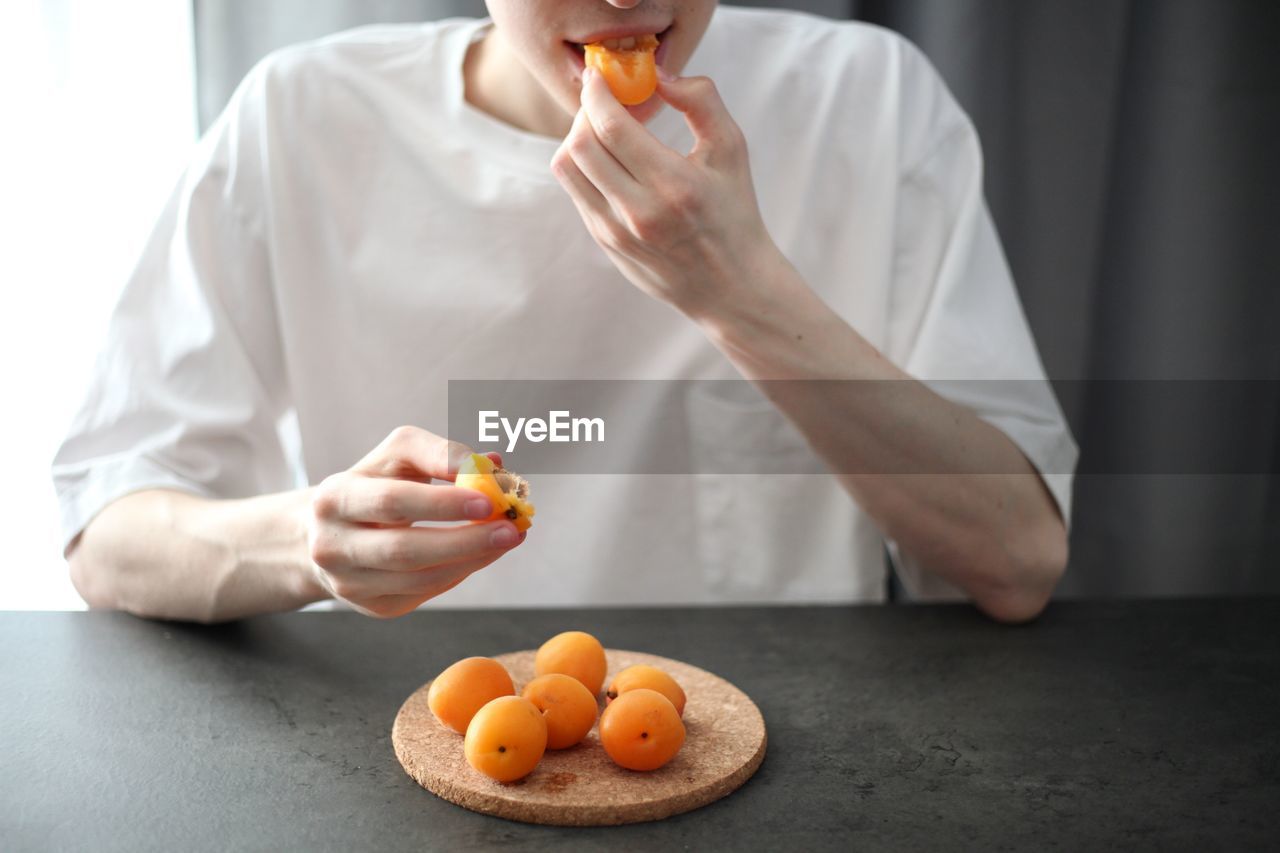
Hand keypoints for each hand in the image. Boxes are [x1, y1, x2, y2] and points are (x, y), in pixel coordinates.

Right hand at [307, 426, 524, 617]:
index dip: (441, 503)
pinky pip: (425, 592)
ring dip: (471, 559)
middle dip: (464, 540)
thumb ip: (441, 454)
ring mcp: (349, 584)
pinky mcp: (372, 607)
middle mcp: (332, 546)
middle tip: (509, 528)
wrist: (329, 533)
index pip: (392, 501)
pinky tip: (483, 553)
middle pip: (403, 550)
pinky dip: (460, 572)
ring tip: (507, 538)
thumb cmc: (374, 485)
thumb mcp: (397, 457)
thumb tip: (493, 464)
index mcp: (334, 498)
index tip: (489, 499)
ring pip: (418, 578)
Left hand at [552, 67, 782, 319]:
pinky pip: (576, 192)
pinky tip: (609, 160)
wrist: (730, 286)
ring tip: (603, 129)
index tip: (599, 74)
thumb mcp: (731, 150)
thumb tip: (658, 75)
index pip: (612, 128)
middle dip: (586, 110)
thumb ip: (701, 101)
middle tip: (603, 99)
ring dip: (578, 138)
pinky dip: (584, 166)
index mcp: (675, 186)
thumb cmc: (734, 212)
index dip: (597, 92)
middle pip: (581, 145)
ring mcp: (616, 234)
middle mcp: (639, 213)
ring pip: (567, 169)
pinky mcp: (605, 244)